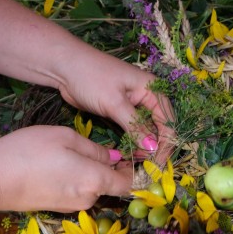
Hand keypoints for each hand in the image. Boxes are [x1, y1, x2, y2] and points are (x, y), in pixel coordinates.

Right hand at [0, 125, 132, 212]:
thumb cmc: (30, 151)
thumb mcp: (66, 138)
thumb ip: (96, 149)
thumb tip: (115, 156)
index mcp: (95, 180)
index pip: (130, 184)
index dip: (139, 173)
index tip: (141, 158)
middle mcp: (89, 198)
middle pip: (112, 184)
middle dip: (114, 167)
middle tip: (108, 145)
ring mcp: (73, 206)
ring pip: (95, 186)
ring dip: (96, 172)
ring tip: (81, 151)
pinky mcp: (60, 207)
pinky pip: (81, 191)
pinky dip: (82, 179)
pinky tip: (66, 164)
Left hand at [55, 43, 175, 163]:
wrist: (64, 68)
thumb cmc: (91, 77)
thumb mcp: (114, 103)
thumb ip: (135, 126)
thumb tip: (152, 148)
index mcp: (152, 89)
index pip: (167, 121)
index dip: (165, 143)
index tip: (158, 163)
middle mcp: (147, 97)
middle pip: (159, 126)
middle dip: (155, 146)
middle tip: (147, 166)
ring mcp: (134, 104)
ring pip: (146, 130)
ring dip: (144, 146)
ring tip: (137, 161)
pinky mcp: (121, 111)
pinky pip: (133, 129)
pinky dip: (133, 141)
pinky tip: (129, 153)